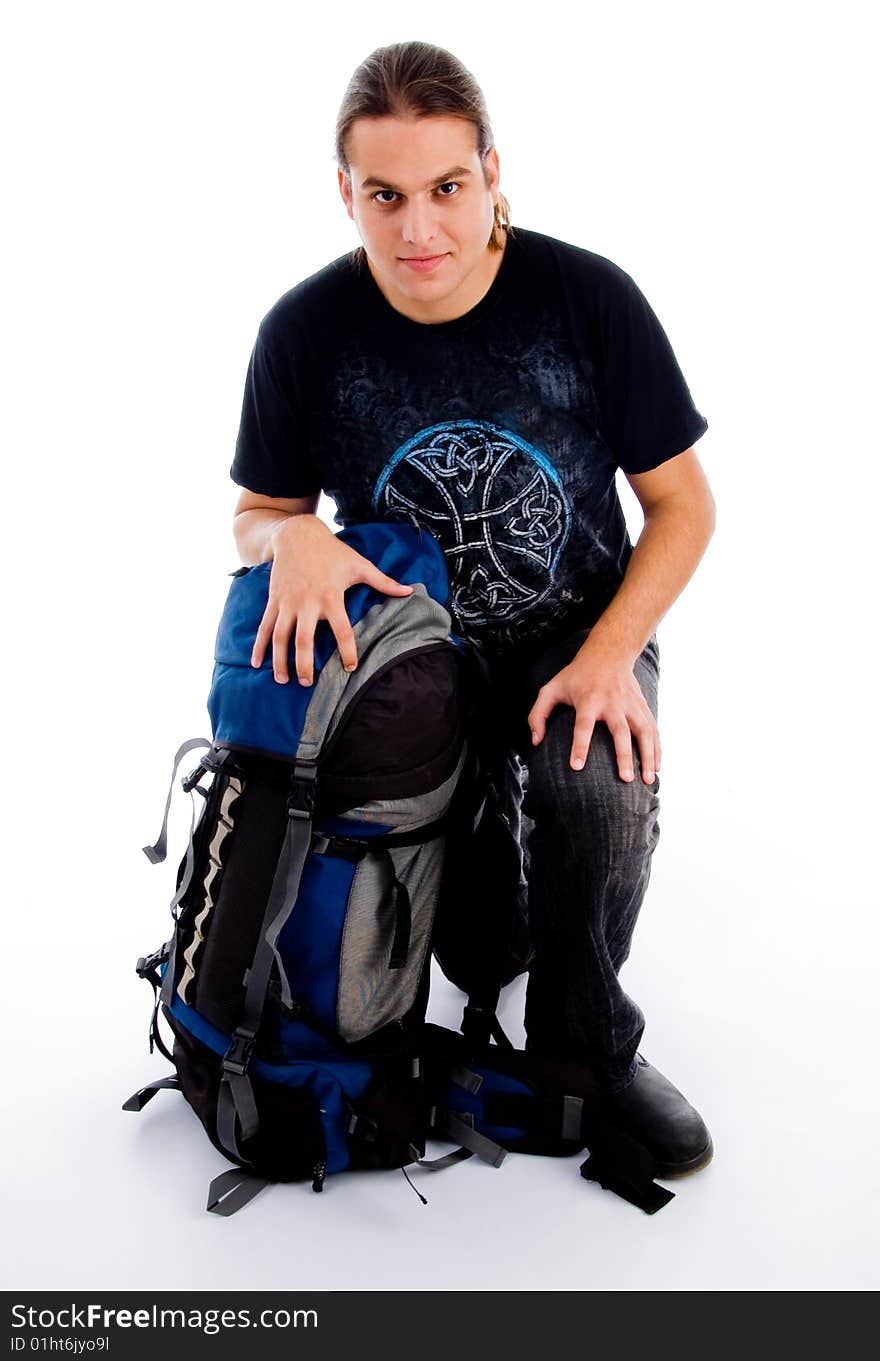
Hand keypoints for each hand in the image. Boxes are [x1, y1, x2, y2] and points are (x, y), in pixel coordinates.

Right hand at [250, 516, 413, 684]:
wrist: (297, 535)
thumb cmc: (332, 552)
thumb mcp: (359, 564)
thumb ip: (384, 581)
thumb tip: (410, 591)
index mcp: (330, 597)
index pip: (342, 629)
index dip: (347, 650)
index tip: (351, 667)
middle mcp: (307, 603)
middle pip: (304, 640)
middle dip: (305, 664)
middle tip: (308, 683)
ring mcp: (287, 603)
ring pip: (280, 637)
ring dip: (280, 660)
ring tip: (284, 681)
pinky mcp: (274, 601)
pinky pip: (264, 627)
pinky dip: (259, 646)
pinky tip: (256, 663)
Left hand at [527, 638, 659, 783]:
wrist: (609, 653)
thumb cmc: (576, 676)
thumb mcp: (551, 688)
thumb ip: (539, 714)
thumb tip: (536, 741)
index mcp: (589, 700)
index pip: (583, 726)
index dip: (579, 746)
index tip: (577, 767)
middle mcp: (612, 703)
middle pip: (620, 731)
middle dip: (624, 756)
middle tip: (625, 779)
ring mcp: (631, 705)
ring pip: (644, 732)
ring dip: (648, 756)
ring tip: (649, 780)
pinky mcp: (642, 707)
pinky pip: (653, 730)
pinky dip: (656, 749)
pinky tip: (656, 768)